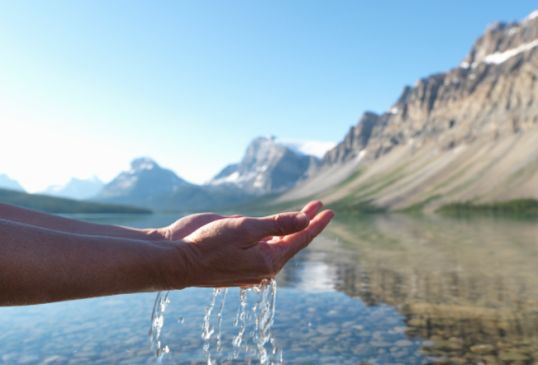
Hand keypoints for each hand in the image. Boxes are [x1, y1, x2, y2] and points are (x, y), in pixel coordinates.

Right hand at [170, 201, 333, 287]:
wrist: (176, 260)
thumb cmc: (208, 244)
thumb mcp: (245, 228)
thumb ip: (277, 225)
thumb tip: (305, 219)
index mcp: (268, 260)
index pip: (300, 238)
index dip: (316, 224)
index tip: (329, 210)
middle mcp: (262, 265)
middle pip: (291, 240)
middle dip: (306, 222)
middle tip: (320, 206)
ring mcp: (249, 264)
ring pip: (277, 243)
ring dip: (291, 227)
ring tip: (304, 214)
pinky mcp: (237, 260)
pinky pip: (262, 246)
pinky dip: (273, 235)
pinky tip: (277, 229)